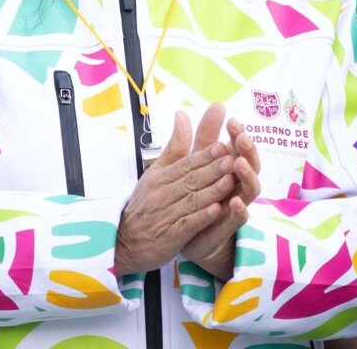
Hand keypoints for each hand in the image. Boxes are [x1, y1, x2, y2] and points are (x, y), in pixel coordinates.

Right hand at [114, 106, 236, 275]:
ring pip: (191, 201)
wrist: (124, 242)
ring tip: (229, 181)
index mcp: (160, 177)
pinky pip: (187, 225)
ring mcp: (166, 216)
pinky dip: (201, 218)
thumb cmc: (145, 204)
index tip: (223, 145)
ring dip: (211, 191)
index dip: (205, 156)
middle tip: (233, 159)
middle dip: (212, 170)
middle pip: (190, 180)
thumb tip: (183, 115)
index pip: (185, 164)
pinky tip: (216, 211)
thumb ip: (174, 147)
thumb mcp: (155, 172)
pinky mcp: (170, 237)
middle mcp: (163, 194)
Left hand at [181, 115, 261, 279]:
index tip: (232, 121)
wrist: (190, 235)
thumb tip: (215, 106)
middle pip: (250, 165)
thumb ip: (204, 137)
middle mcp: (237, 186)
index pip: (239, 148)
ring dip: (246, 176)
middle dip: (247, 151)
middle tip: (241, 138)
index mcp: (230, 169)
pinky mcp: (228, 227)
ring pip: (250, 189)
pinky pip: (239, 219)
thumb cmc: (198, 194)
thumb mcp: (196, 162)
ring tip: (239, 163)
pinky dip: (239, 210)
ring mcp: (236, 206)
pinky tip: (234, 202)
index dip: (238, 135)